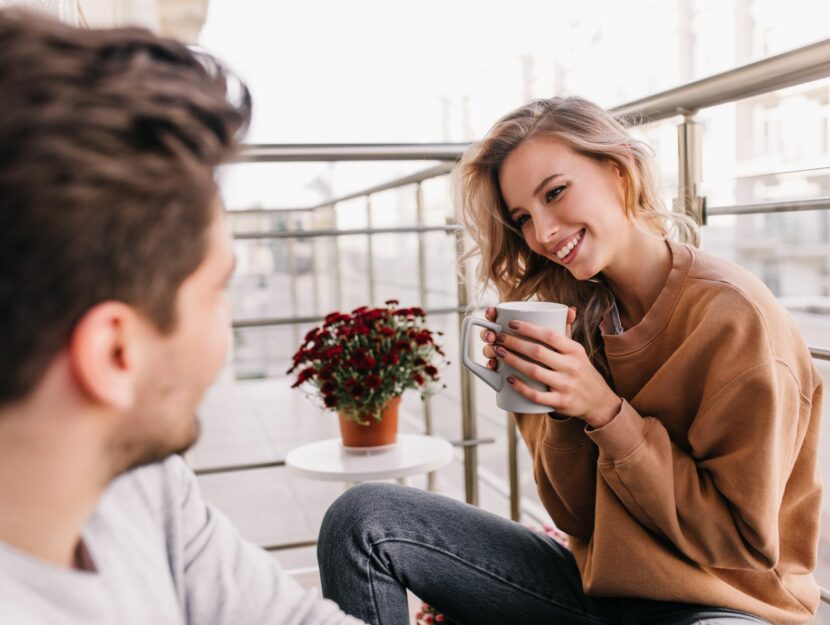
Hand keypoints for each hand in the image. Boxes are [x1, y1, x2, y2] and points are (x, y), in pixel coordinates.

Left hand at [485, 309, 620, 427]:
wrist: (598, 401)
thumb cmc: (581, 371)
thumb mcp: (578, 351)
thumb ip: (567, 332)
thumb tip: (567, 309)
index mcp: (574, 350)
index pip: (550, 335)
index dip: (529, 329)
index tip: (511, 324)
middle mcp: (571, 366)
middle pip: (538, 352)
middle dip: (514, 343)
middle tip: (498, 338)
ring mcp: (566, 385)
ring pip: (534, 372)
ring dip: (513, 361)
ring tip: (499, 353)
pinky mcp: (560, 402)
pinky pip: (536, 395)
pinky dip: (521, 387)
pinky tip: (508, 378)